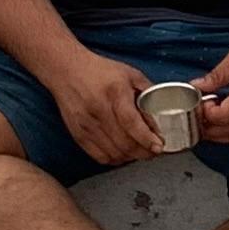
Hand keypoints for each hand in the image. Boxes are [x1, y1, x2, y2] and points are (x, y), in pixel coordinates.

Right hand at [40, 40, 162, 168]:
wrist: (65, 70)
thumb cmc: (99, 71)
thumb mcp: (129, 74)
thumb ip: (148, 91)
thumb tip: (163, 111)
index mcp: (114, 93)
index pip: (132, 123)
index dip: (147, 139)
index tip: (159, 146)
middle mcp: (99, 111)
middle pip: (125, 143)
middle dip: (144, 152)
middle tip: (154, 150)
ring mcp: (86, 125)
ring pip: (114, 153)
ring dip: (131, 157)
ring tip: (140, 151)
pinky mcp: (78, 134)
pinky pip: (100, 156)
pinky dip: (114, 159)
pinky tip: (122, 152)